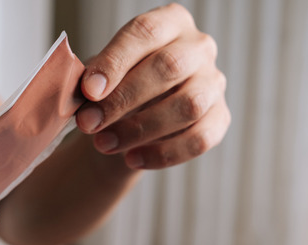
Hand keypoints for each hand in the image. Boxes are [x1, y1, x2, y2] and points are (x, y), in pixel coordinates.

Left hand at [75, 3, 229, 168]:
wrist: (132, 120)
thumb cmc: (116, 88)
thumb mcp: (100, 77)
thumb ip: (95, 80)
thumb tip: (87, 93)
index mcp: (170, 22)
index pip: (145, 32)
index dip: (115, 62)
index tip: (89, 91)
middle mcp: (198, 47)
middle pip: (169, 67)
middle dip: (124, 99)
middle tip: (89, 122)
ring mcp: (214, 83)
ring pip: (188, 105)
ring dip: (140, 129)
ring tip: (105, 144)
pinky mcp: (220, 118)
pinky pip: (199, 139)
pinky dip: (163, 153)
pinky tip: (132, 159)